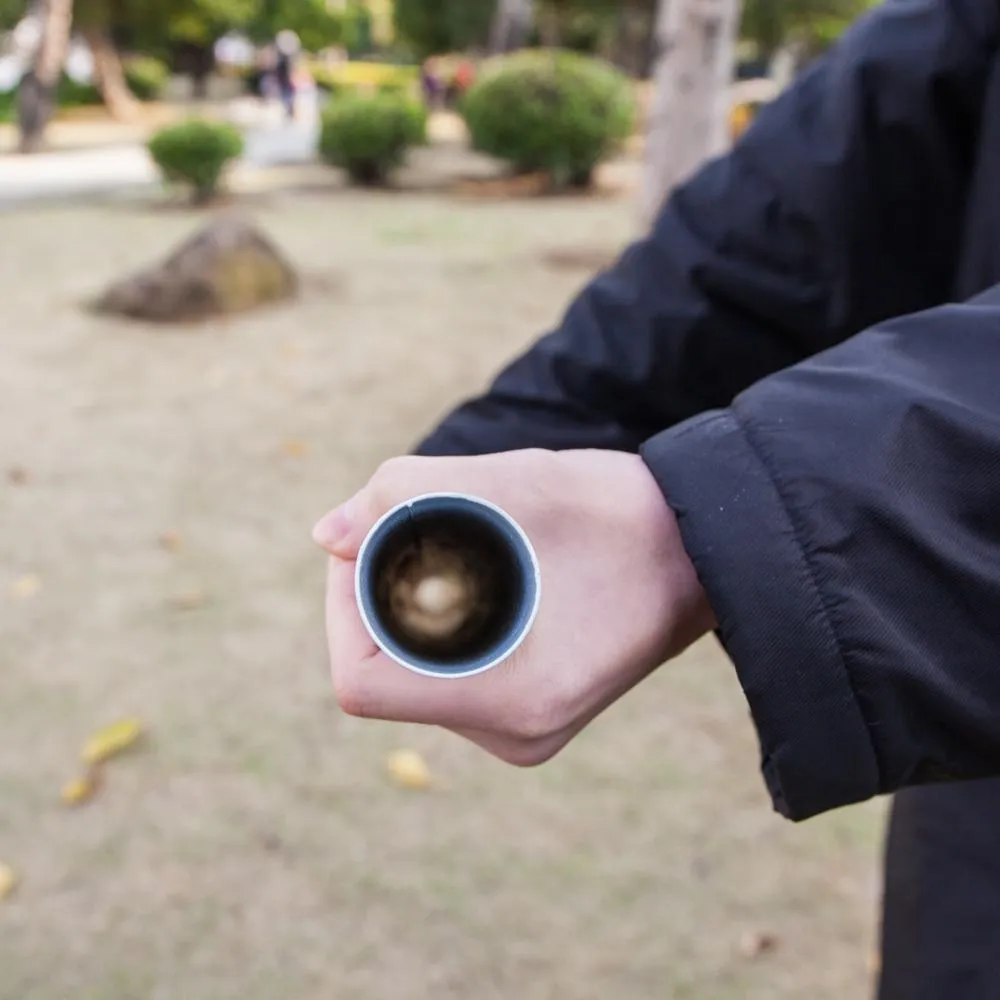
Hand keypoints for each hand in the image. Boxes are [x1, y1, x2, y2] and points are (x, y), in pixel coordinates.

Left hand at [312, 449, 715, 765]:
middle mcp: (513, 734)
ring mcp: (526, 733)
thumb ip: (396, 497)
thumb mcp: (504, 483)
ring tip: (467, 545)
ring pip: (415, 672)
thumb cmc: (610, 510)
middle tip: (423, 525)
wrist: (698, 547)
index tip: (371, 545)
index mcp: (507, 697)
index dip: (344, 609)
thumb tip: (323, 536)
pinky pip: (450, 674)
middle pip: (385, 672)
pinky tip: (487, 573)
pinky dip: (444, 620)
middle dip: (380, 593)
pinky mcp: (535, 715)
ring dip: (414, 602)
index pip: (361, 681)